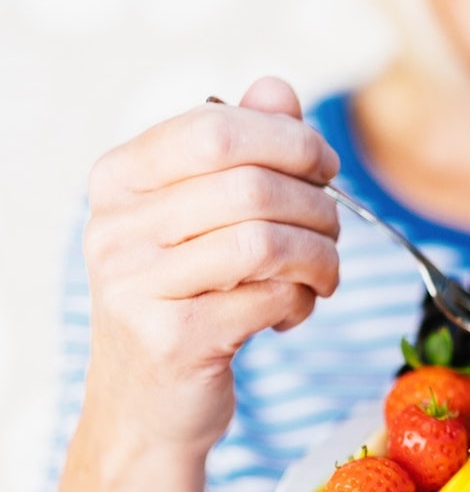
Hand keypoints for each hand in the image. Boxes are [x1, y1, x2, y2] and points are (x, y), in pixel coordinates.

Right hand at [82, 76, 340, 453]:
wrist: (148, 403)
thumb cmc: (187, 294)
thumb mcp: (205, 214)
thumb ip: (242, 146)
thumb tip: (277, 88)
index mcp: (119, 179)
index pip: (217, 128)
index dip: (289, 140)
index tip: (323, 167)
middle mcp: (115, 227)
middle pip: (252, 186)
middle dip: (317, 208)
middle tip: (332, 232)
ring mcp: (136, 286)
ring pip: (267, 243)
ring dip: (320, 258)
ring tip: (322, 274)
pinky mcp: (172, 339)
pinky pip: (271, 298)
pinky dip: (301, 301)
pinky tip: (291, 312)